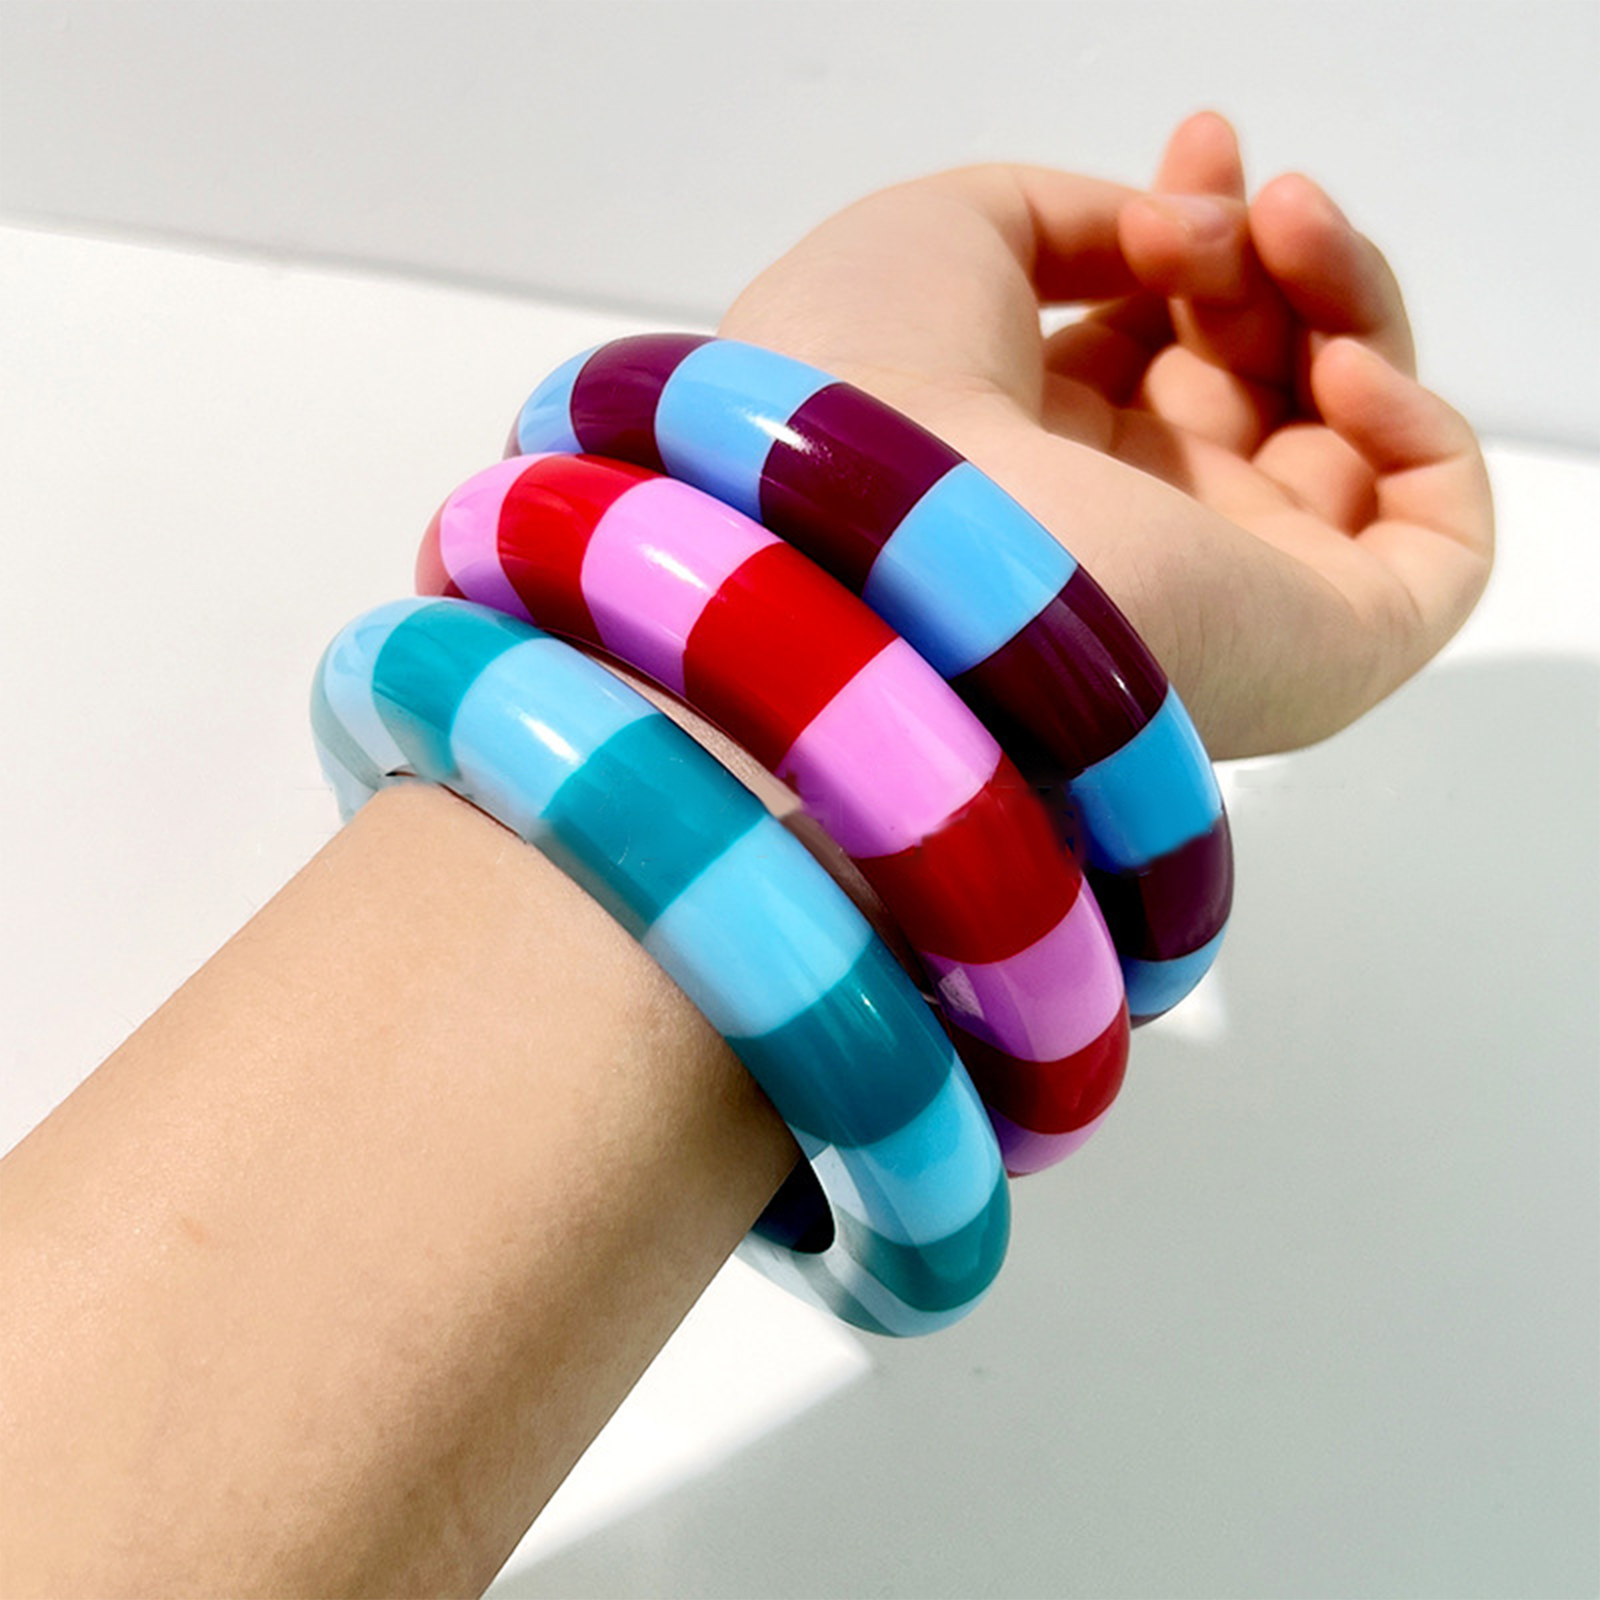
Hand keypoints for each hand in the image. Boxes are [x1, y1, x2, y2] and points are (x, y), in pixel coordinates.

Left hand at [719, 112, 1492, 758]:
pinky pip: (1430, 543)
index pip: (1164, 347)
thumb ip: (1075, 219)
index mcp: (1043, 459)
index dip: (1202, 235)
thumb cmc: (865, 384)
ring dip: (1343, 302)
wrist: (863, 540)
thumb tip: (1170, 232)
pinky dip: (1416, 429)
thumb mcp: (946, 237)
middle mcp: (1134, 528)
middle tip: (1242, 200)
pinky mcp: (1319, 650)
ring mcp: (1228, 592)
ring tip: (1289, 229)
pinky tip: (1339, 364)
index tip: (1199, 147)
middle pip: (1256, 379)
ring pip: (1348, 437)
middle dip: (1262, 256)